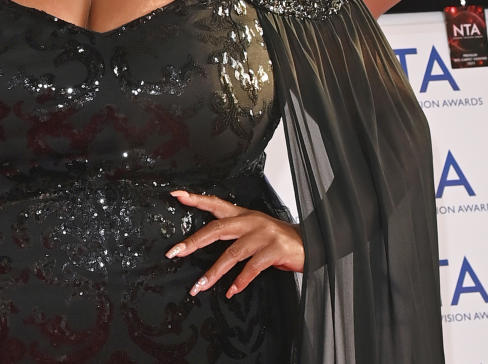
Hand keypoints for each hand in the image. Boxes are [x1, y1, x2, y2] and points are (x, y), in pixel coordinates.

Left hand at [166, 189, 303, 298]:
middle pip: (217, 229)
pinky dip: (240, 281)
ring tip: (200, 286)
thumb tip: (204, 240)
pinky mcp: (275, 250)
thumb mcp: (255, 229)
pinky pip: (252, 267)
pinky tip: (231, 291)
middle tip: (175, 252)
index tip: (176, 196)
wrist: (311, 243)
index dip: (196, 199)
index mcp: (244, 214)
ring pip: (232, 253)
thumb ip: (233, 232)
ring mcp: (263, 235)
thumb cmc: (277, 239)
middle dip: (194, 241)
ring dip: (214, 272)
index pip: (216, 203)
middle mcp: (251, 221)